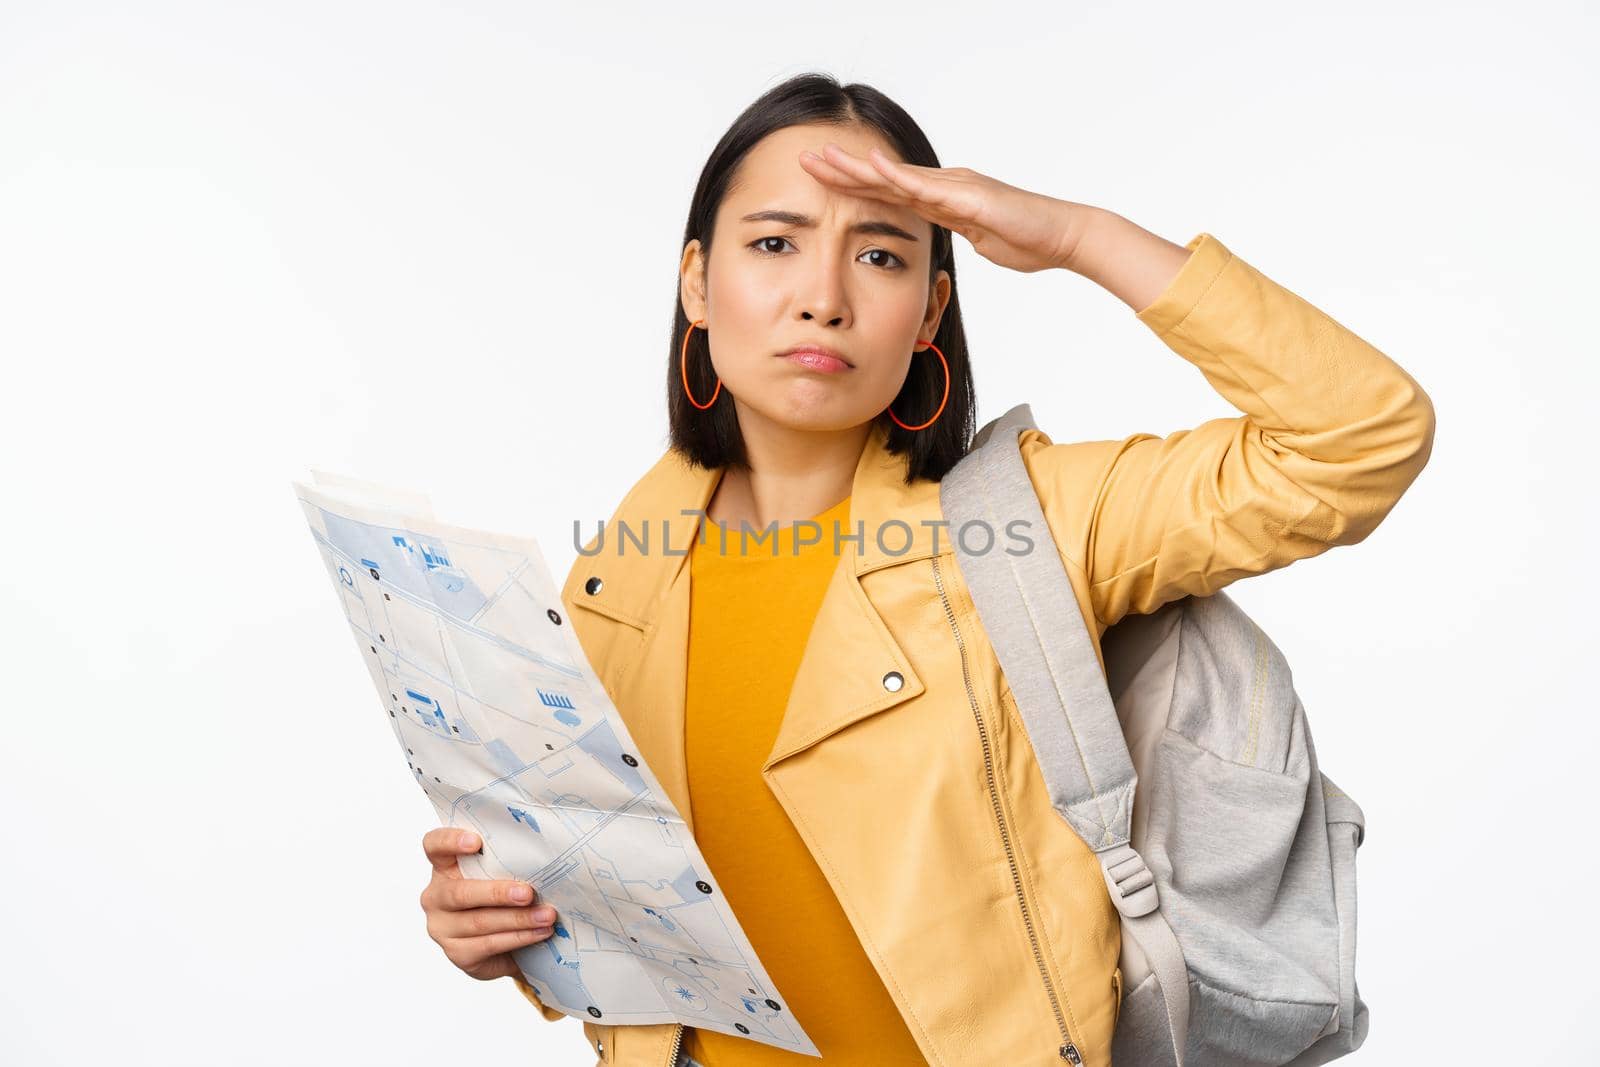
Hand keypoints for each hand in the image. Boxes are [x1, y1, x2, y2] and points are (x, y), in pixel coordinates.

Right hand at [419, 827, 557, 980]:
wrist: (508, 946)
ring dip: (518, 919)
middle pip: (460, 892)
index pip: (434, 846)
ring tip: (546, 915)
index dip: (450, 841)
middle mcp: (437, 896)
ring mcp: (442, 927)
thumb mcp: (503, 875)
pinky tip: (539, 932)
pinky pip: (488, 944)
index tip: (476, 842)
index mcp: (445, 866)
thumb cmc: (506, 898)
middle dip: (497, 893)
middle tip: (528, 893)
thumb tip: (546, 851)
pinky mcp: (457, 953)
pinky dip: (518, 938)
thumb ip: (509, 861)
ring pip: (479, 922)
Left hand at [798, 141, 1091, 273]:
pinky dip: (898, 176)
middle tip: (804, 159)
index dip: (852, 185)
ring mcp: (956, 187)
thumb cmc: (1027, 240)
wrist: (1063, 236)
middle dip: (842, 170)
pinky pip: (928, 186)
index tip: (819, 181)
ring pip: (897, 176)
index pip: (888, 192)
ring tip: (824, 158)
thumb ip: (954, 234)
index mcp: (943, 199)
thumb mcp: (978, 241)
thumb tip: (937, 240)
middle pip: (883, 178)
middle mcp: (944, 186)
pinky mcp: (970, 197)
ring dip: (858, 168)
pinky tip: (873, 166)